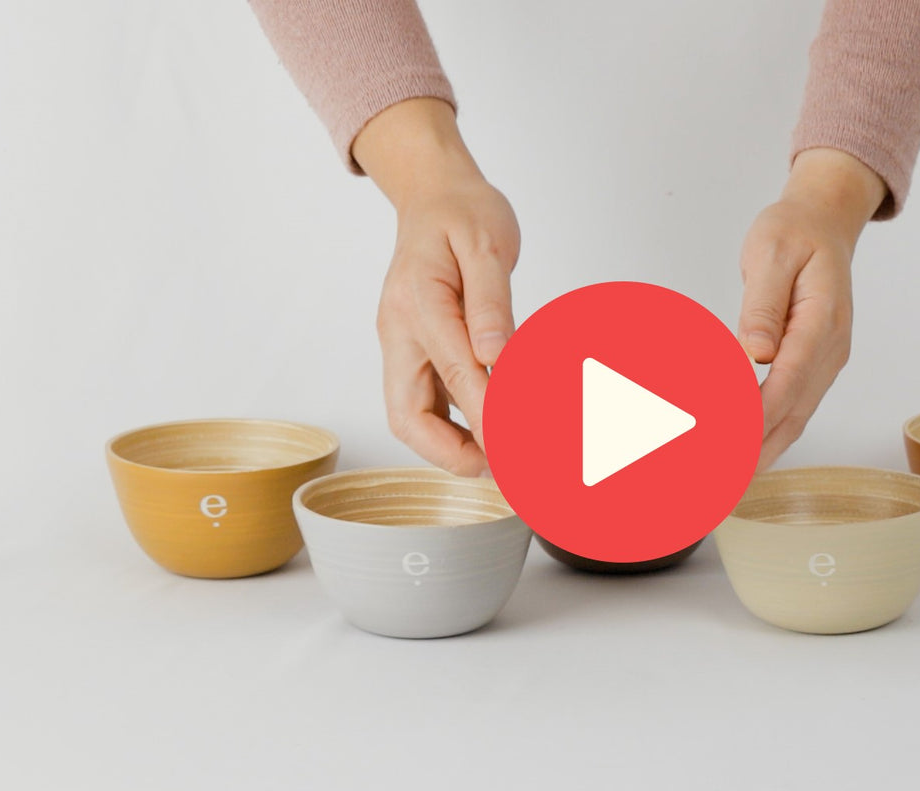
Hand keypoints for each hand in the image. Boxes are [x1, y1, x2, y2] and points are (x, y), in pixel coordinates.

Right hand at [354, 99, 518, 475]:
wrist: (435, 192)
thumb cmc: (462, 211)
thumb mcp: (486, 244)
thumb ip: (492, 303)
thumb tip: (498, 357)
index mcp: (418, 302)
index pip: (453, 372)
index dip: (486, 416)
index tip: (519, 446)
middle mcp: (400, 331)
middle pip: (407, 415)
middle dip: (450, 453)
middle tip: (503, 470)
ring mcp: (404, 343)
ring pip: (413, 415)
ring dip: (453, 446)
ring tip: (503, 460)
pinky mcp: (417, 348)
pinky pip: (429, 399)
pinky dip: (457, 423)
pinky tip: (494, 430)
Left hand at [738, 148, 886, 470]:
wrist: (824, 222)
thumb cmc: (795, 232)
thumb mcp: (771, 253)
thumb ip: (763, 305)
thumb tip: (755, 352)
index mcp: (822, 321)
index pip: (789, 380)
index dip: (757, 415)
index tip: (727, 441)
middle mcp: (830, 350)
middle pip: (794, 412)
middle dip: (755, 449)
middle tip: (717, 480)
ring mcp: (826, 362)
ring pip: (795, 420)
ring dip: (761, 453)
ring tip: (724, 483)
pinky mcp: (815, 367)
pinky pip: (793, 411)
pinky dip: (769, 437)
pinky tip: (744, 459)